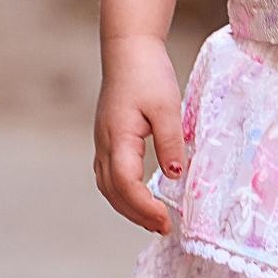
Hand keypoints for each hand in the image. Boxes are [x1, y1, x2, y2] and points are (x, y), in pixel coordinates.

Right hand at [95, 39, 188, 230]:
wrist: (128, 50)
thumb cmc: (147, 73)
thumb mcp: (167, 107)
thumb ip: (170, 142)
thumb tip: (175, 175)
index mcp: (118, 137)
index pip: (125, 184)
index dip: (144, 207)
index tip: (166, 220)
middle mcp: (104, 144)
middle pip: (112, 192)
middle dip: (136, 214)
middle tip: (163, 228)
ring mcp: (102, 142)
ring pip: (107, 186)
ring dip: (127, 207)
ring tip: (153, 220)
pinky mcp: (107, 138)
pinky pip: (108, 175)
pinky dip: (122, 193)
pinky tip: (140, 197)